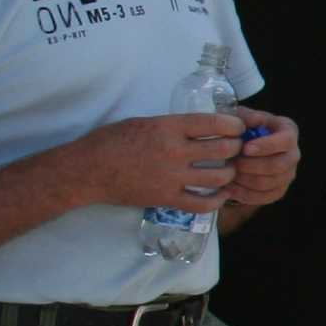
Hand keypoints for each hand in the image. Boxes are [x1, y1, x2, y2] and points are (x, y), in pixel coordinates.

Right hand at [74, 113, 242, 212]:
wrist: (87, 171)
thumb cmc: (110, 141)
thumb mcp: (143, 122)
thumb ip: (173, 125)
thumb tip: (201, 125)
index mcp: (168, 127)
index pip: (215, 123)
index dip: (234, 126)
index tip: (239, 128)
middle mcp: (174, 151)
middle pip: (223, 150)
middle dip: (236, 148)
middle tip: (237, 149)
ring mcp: (171, 177)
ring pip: (219, 177)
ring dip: (230, 173)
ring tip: (229, 170)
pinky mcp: (166, 198)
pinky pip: (202, 203)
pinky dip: (218, 200)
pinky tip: (222, 195)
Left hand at [223, 110, 300, 209]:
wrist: (239, 147)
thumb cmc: (241, 128)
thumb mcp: (241, 115)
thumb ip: (244, 116)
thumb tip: (249, 122)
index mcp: (288, 131)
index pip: (286, 140)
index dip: (267, 146)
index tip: (245, 148)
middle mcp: (293, 153)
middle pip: (278, 165)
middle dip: (251, 166)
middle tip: (232, 163)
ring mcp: (288, 174)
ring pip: (269, 183)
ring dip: (245, 180)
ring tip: (228, 174)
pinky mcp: (279, 190)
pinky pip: (265, 197)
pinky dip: (246, 194)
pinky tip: (230, 188)